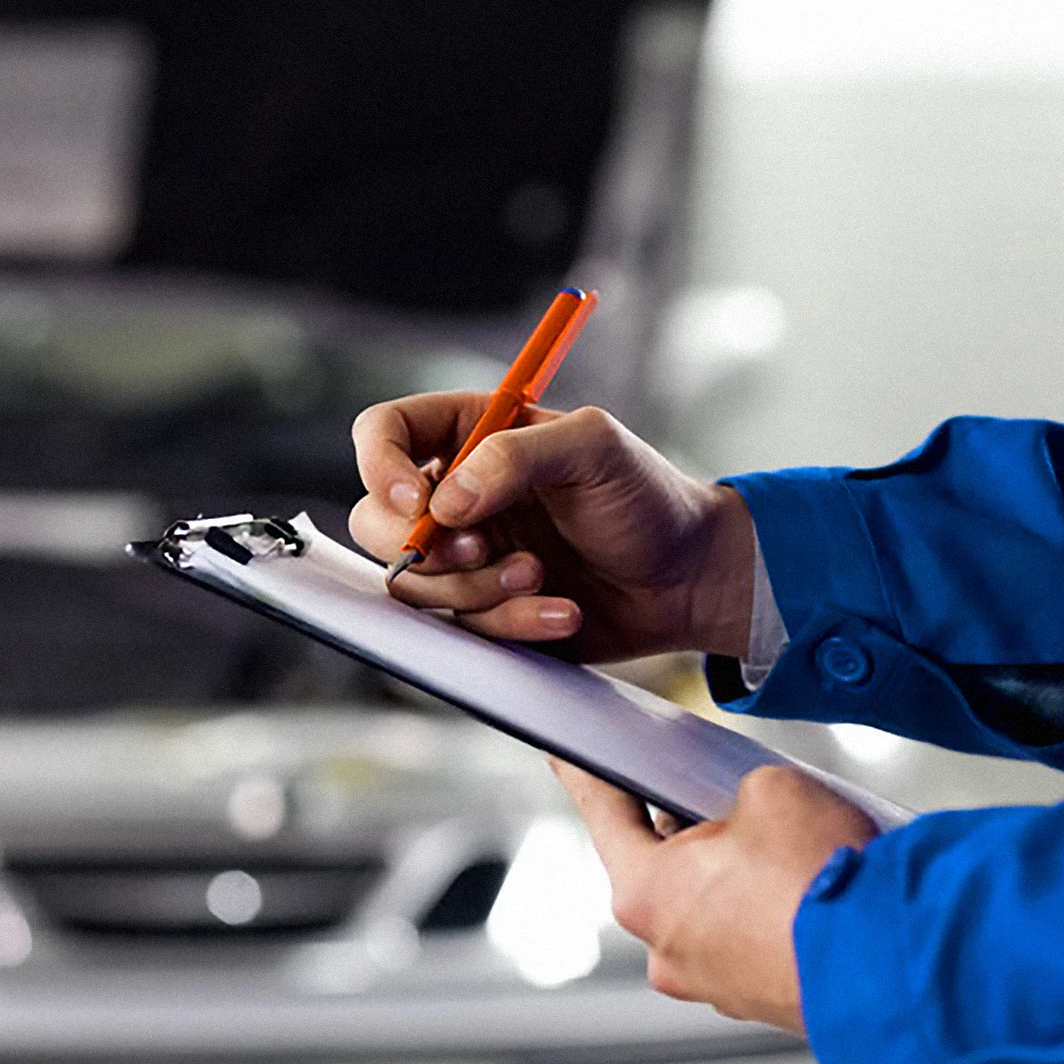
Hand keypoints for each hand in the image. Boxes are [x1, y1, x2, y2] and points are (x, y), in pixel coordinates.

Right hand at [349, 393, 756, 660]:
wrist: (688, 578)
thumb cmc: (646, 497)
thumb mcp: (594, 449)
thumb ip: (515, 456)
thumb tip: (444, 503)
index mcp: (470, 435)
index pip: (383, 433)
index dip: (380, 467)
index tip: (417, 502)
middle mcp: (456, 495)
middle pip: (375, 521)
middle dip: (425, 549)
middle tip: (479, 549)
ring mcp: (465, 556)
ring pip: (414, 586)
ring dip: (475, 590)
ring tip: (540, 576)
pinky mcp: (483, 610)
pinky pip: (462, 630)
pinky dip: (512, 624)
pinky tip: (562, 610)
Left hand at [552, 762, 878, 1033]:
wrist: (901, 968)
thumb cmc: (825, 880)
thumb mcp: (770, 789)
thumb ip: (735, 792)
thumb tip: (746, 814)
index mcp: (645, 891)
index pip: (604, 813)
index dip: (585, 774)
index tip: (563, 755)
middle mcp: (667, 949)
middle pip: (660, 865)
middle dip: (689, 827)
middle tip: (723, 794)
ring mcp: (714, 985)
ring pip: (709, 905)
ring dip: (736, 874)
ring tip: (787, 844)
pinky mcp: (761, 1001)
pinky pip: (750, 938)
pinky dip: (770, 911)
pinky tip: (807, 885)